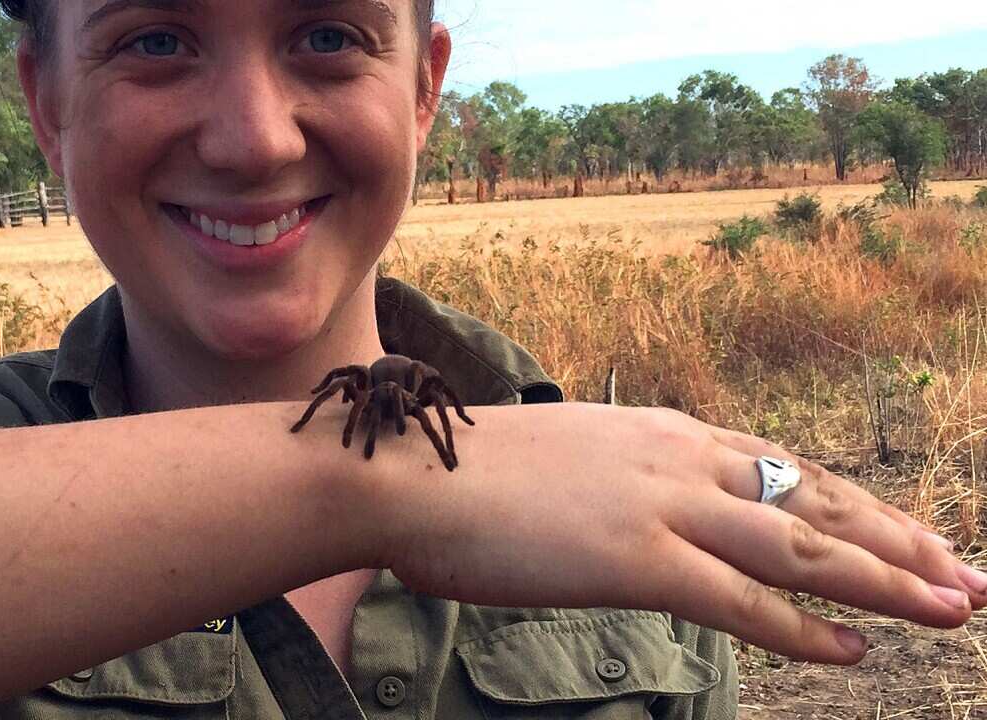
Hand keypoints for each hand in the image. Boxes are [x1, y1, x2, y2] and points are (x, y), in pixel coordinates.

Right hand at [374, 403, 982, 664]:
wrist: (408, 473)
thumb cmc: (467, 474)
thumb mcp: (564, 460)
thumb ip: (618, 480)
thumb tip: (641, 511)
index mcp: (661, 431)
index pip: (783, 466)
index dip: (856, 504)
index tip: (909, 531)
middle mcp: (677, 458)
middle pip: (814, 501)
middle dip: (900, 540)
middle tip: (967, 574)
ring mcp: (661, 506)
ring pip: (799, 547)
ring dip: (885, 581)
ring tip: (952, 608)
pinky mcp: (636, 559)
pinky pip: (741, 602)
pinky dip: (803, 629)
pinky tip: (854, 650)